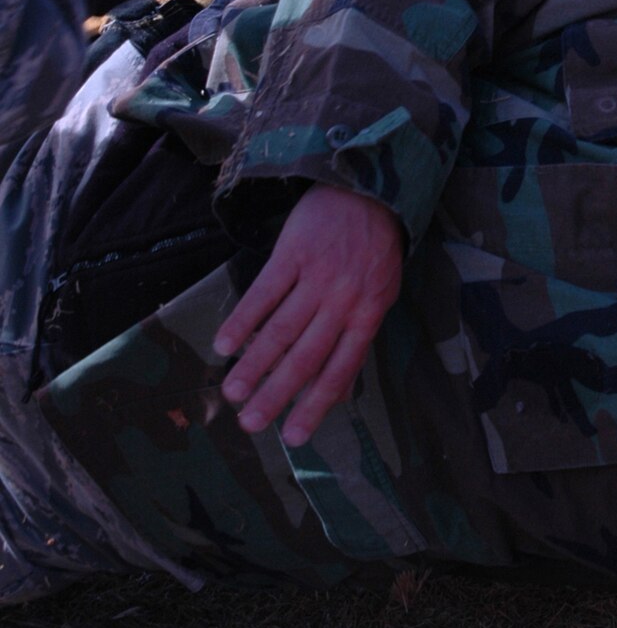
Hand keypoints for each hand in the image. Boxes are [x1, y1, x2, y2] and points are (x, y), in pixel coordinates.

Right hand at [214, 184, 404, 448]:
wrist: (369, 189)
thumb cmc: (374, 250)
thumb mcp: (380, 294)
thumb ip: (357, 339)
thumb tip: (336, 393)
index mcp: (368, 314)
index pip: (340, 369)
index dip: (315, 405)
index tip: (293, 437)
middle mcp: (344, 300)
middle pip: (305, 356)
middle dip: (277, 394)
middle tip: (251, 425)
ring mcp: (318, 276)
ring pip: (281, 329)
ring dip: (254, 365)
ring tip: (232, 392)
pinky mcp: (294, 252)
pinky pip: (264, 292)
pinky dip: (243, 320)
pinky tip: (225, 344)